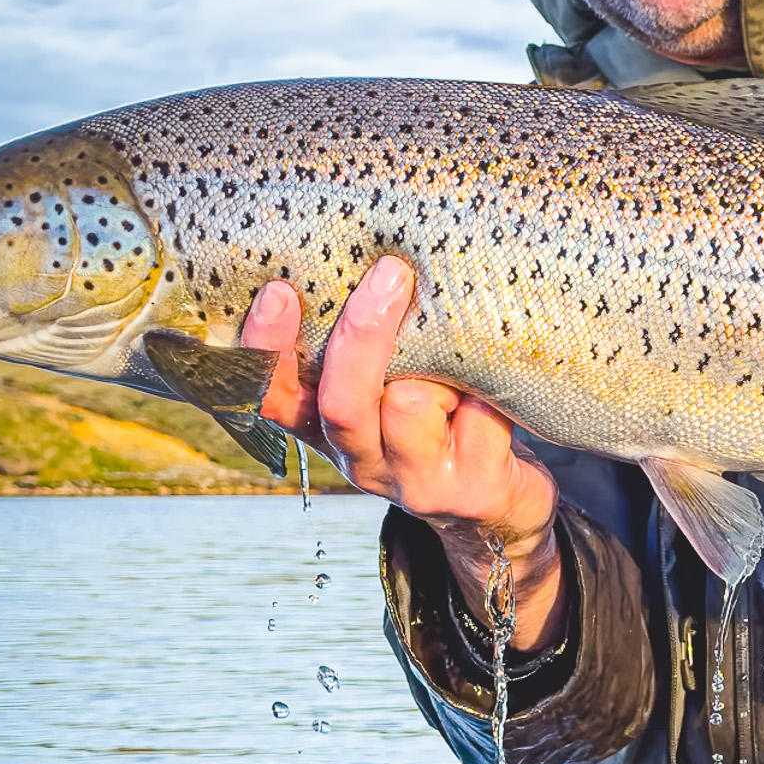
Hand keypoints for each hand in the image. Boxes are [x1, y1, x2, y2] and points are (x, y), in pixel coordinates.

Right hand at [245, 260, 566, 651]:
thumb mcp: (391, 384)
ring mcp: (414, 480)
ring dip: (440, 367)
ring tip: (462, 355)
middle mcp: (361, 459)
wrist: (495, 510)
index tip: (278, 290)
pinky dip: (491, 393)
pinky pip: (480, 417)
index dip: (266, 348)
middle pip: (341, 403)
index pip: (272, 394)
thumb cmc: (437, 423)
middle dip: (362, 336)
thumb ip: (368, 344)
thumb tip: (375, 253)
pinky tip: (496, 392)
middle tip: (391, 273)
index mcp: (327, 427)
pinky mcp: (470, 489)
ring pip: (410, 405)